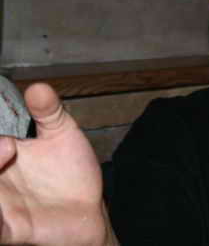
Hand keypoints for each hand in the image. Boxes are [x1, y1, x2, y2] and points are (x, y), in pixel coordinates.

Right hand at [0, 83, 108, 244]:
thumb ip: (49, 112)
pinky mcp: (8, 230)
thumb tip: (38, 87)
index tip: (8, 144)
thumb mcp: (62, 135)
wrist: (90, 207)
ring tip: (4, 161)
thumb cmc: (72, 172)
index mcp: (1, 155)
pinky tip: (1, 211)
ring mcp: (0, 206)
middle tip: (8, 147)